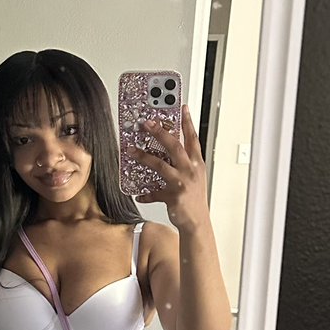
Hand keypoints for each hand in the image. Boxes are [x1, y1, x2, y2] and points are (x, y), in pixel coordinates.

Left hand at [127, 103, 209, 231]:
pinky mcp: (173, 196)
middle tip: (146, 123)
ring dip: (143, 156)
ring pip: (160, 165)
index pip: (192, 138)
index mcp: (196, 163)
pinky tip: (139, 194)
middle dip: (159, 133)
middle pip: (174, 146)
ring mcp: (182, 182)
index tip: (182, 107)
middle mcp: (190, 170)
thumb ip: (182, 162)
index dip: (187, 122)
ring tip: (131, 150)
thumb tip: (164, 150)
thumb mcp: (194, 177)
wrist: (198, 222)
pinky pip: (154, 192)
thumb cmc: (194, 199)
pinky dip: (146, 193)